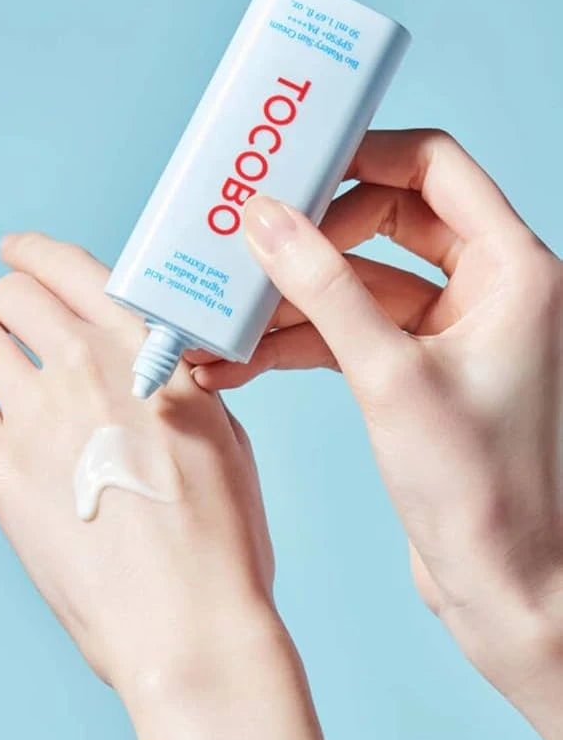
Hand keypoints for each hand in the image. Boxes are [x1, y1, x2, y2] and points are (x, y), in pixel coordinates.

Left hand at [0, 233, 274, 699]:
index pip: (71, 265)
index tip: (18, 252)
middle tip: (17, 327)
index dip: (35, 252)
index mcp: (148, 350)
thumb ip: (175, 381)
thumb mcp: (223, 433)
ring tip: (3, 378)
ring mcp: (37, 415)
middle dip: (11, 303)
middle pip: (11, 294)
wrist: (187, 622)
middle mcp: (87, 367)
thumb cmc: (219, 538)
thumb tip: (143, 363)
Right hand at [191, 129, 562, 739]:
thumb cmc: (479, 491)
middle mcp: (488, 290)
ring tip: (227, 313)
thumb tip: (268, 221)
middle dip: (312, 234)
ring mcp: (452, 331)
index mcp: (513, 270)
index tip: (297, 164)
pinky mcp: (419, 371)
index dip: (364, 155)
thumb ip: (325, 290)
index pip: (435, 168)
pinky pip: (353, 330)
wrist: (501, 583)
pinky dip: (300, 339)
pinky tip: (242, 359)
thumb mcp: (390, 377)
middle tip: (247, 238)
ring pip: (361, 281)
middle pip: (387, 219)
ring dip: (294, 296)